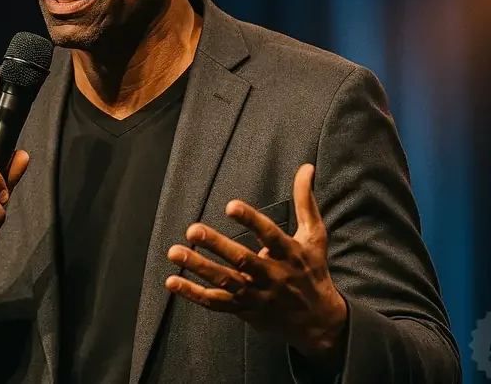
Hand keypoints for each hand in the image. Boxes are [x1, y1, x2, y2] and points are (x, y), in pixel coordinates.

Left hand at [165, 164, 347, 359]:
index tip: (230, 206)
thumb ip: (305, 201)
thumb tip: (306, 167)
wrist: (318, 322)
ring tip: (174, 252)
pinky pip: (215, 303)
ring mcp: (256, 295)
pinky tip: (172, 282)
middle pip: (241, 260)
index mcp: (289, 254)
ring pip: (224, 282)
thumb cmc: (313, 271)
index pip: (269, 235)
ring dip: (198, 267)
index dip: (251, 220)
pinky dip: (193, 294)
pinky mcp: (243, 309)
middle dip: (216, 245)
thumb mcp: (314, 236)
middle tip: (192, 229)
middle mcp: (272, 275)